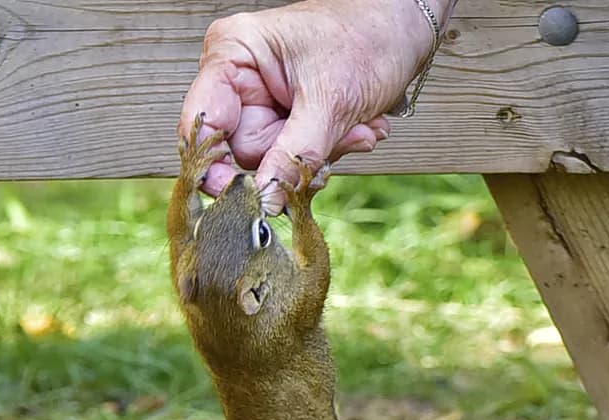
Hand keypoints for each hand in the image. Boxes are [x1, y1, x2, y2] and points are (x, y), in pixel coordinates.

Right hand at [179, 0, 449, 210]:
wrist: (406, 29)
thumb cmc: (369, 38)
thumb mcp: (332, 101)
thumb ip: (294, 155)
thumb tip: (265, 201)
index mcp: (232, 55)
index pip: (202, 123)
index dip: (215, 165)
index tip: (245, 196)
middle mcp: (238, 80)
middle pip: (240, 151)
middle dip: (291, 157)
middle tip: (333, 143)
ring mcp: (261, 102)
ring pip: (272, 162)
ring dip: (319, 155)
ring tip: (356, 127)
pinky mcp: (285, 121)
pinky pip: (293, 159)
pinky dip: (328, 151)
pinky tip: (356, 128)